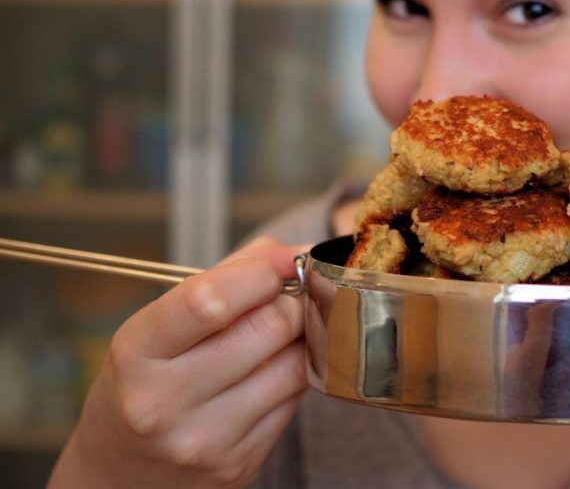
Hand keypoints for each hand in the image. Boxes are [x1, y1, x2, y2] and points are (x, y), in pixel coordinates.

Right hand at [49, 237, 308, 488]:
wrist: (121, 473)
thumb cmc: (145, 381)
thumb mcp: (159, 323)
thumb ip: (227, 277)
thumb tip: (293, 252)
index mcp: (136, 353)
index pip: (209, 301)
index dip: (259, 273)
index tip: (280, 263)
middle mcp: (163, 403)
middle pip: (267, 326)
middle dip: (289, 302)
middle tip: (284, 298)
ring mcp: (203, 441)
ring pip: (293, 364)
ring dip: (298, 340)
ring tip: (277, 337)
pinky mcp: (238, 465)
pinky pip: (294, 401)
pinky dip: (294, 376)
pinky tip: (270, 374)